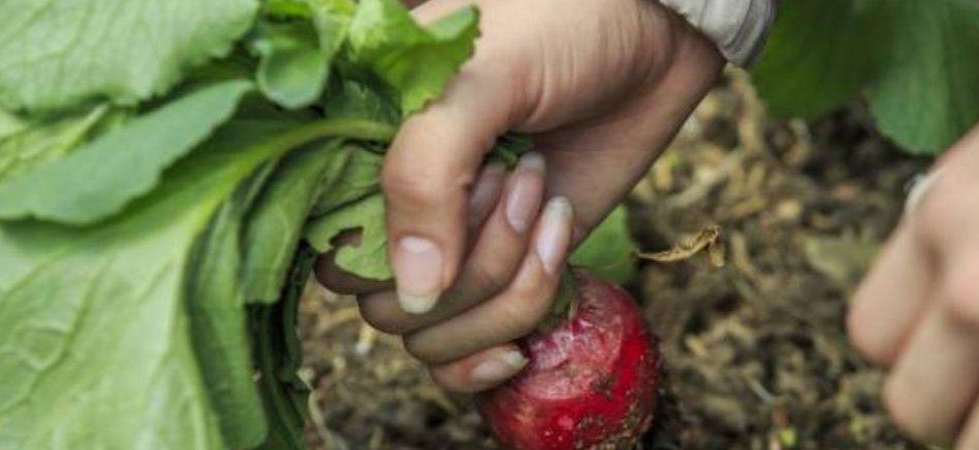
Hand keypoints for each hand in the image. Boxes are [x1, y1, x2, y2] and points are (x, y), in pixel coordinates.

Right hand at [315, 0, 722, 391]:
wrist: (648, 36)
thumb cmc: (555, 32)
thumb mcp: (480, 82)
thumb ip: (426, 175)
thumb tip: (413, 296)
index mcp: (361, 155)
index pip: (330, 252)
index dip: (392, 247)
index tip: (466, 181)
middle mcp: (396, 209)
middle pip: (385, 308)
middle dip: (468, 261)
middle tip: (519, 177)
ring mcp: (452, 248)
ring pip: (436, 336)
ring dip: (506, 285)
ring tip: (546, 199)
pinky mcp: (507, 274)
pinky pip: (476, 348)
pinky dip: (514, 327)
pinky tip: (557, 270)